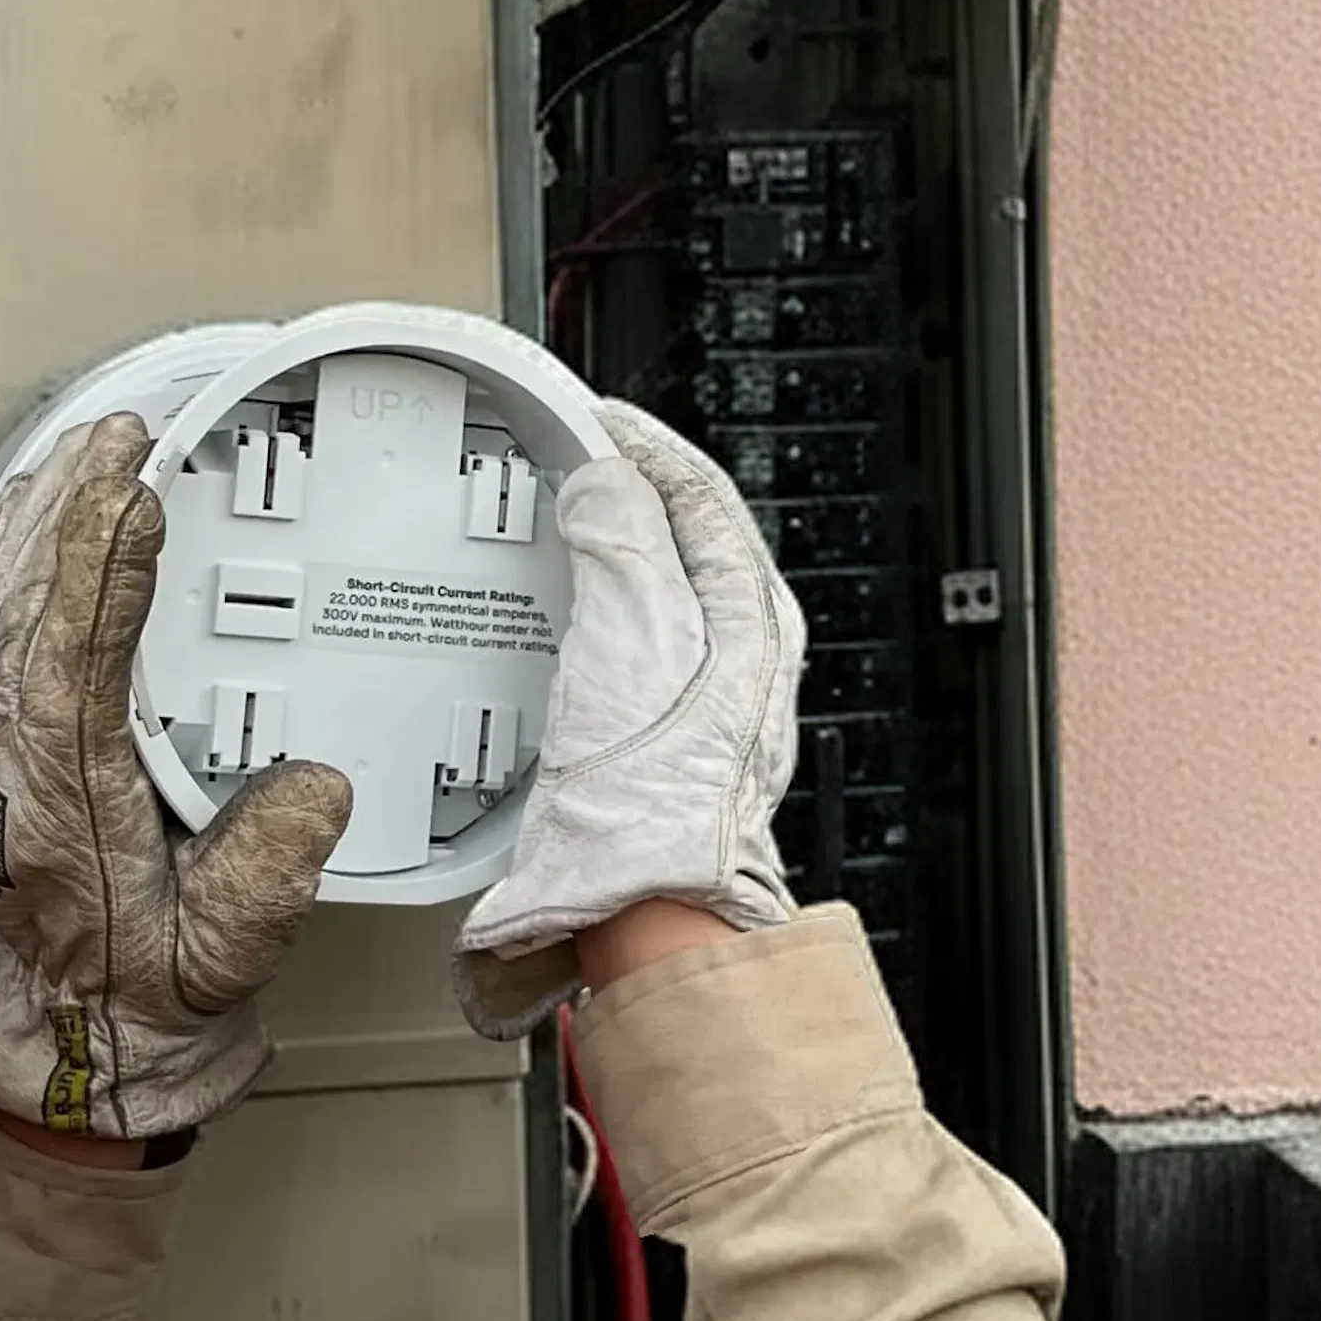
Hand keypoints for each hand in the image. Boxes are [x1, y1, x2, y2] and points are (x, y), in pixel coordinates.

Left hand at [0, 411, 353, 1140]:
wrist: (76, 1023)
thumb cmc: (145, 982)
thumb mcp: (224, 953)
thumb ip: (266, 878)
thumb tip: (315, 791)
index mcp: (70, 811)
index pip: (73, 675)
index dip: (96, 581)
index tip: (130, 504)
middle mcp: (15, 766)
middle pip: (23, 614)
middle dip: (66, 515)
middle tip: (118, 439)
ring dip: (37, 519)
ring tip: (84, 447)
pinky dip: (16, 553)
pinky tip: (39, 510)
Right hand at [455, 402, 802, 1035]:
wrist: (644, 904)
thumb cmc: (648, 796)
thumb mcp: (630, 635)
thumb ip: (622, 540)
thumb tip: (612, 481)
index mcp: (752, 613)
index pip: (700, 490)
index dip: (639, 441)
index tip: (588, 416)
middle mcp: (749, 651)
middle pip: (691, 532)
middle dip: (632, 483)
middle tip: (574, 451)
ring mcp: (718, 695)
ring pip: (669, 582)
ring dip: (618, 540)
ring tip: (568, 515)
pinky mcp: (677, 733)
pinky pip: (645, 635)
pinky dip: (605, 600)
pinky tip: (572, 612)